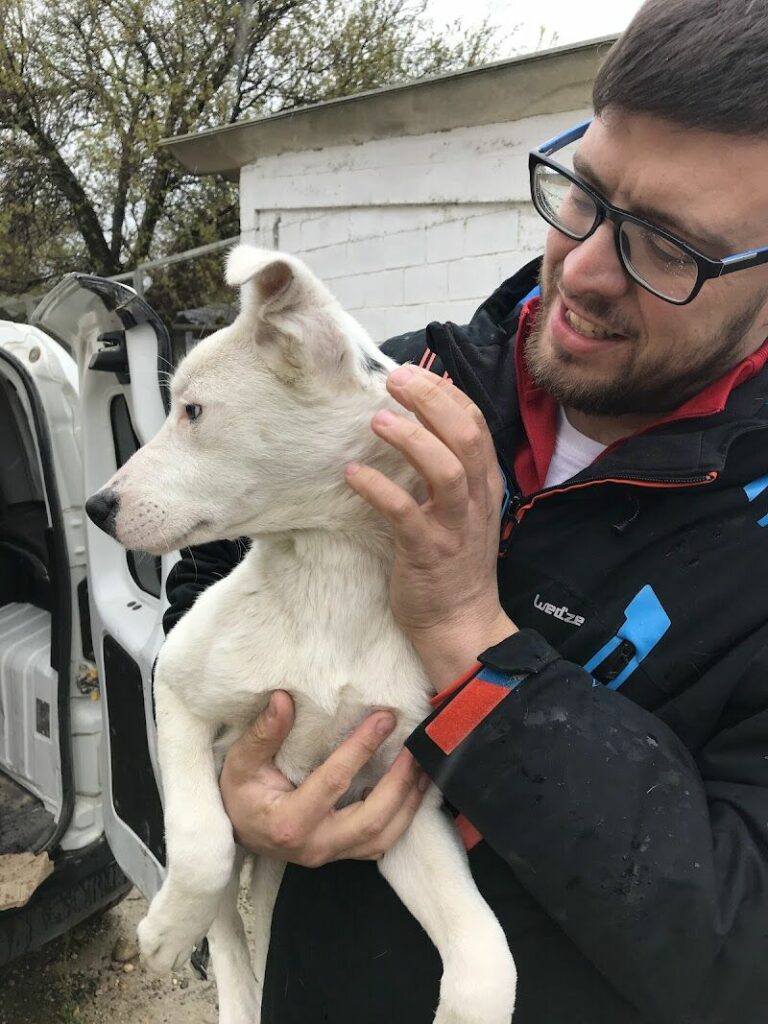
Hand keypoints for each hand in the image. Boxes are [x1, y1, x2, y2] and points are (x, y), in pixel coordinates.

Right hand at [219, 691, 428, 865]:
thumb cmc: (238, 794)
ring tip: (423, 766)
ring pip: (384, 836)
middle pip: (373, 818)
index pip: (334, 781)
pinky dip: (403, 817)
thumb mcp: (240, 762)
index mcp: (289, 822)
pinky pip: (381, 842)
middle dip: (399, 781)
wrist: (235, 832)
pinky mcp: (341, 855)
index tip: (384, 718)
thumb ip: (264, 733)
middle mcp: (316, 845)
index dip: (362, 748)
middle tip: (415, 746)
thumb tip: (284, 699)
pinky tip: (412, 789)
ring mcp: (331, 855)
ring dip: (409, 802)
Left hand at [345, 363, 516, 686]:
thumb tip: (414, 428)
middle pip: (465, 435)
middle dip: (430, 400)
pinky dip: (378, 489)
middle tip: (393, 379)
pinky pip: (404, 513)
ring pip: (446, 469)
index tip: (413, 373)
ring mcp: (454, 527)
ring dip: (411, 439)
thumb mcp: (463, 512)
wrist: (460, 624)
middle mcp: (475, 500)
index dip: (446, 393)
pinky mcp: (427, 552)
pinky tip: (353, 474)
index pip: (475, 423)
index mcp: (484, 485)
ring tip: (378, 420)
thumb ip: (448, 472)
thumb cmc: (454, 564)